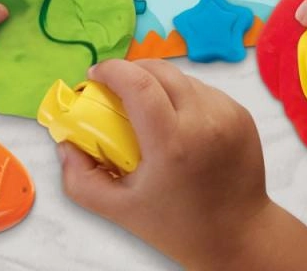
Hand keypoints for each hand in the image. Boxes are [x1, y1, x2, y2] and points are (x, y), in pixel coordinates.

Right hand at [58, 60, 270, 268]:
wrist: (239, 235)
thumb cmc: (179, 225)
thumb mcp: (121, 210)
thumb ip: (82, 179)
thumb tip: (66, 144)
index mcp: (172, 144)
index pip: (139, 84)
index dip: (113, 70)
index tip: (95, 75)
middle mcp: (204, 121)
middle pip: (159, 71)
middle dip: (131, 70)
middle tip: (114, 87)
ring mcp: (226, 114)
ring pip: (182, 78)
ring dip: (158, 83)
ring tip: (147, 110)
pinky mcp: (240, 113)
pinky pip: (203, 90)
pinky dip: (183, 96)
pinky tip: (176, 121)